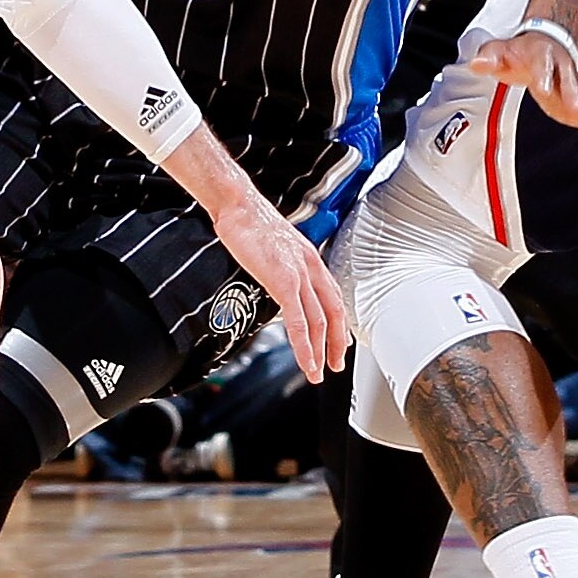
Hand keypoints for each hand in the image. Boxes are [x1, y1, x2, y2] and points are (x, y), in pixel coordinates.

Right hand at [206, 187, 347, 383]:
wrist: (238, 205)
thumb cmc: (250, 221)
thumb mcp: (275, 246)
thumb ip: (283, 265)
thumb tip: (278, 279)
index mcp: (311, 258)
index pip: (333, 298)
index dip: (339, 323)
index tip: (338, 342)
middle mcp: (311, 267)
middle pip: (333, 313)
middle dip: (335, 344)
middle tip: (333, 365)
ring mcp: (299, 275)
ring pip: (318, 322)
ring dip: (318, 351)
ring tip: (316, 372)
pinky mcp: (283, 281)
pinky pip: (298, 321)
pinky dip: (303, 345)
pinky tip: (304, 360)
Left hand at [466, 30, 577, 147]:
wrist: (546, 39)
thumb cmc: (521, 50)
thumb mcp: (500, 49)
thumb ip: (489, 58)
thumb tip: (477, 64)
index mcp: (543, 56)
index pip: (543, 67)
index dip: (543, 77)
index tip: (543, 89)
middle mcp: (563, 70)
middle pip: (571, 84)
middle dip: (575, 98)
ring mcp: (574, 85)